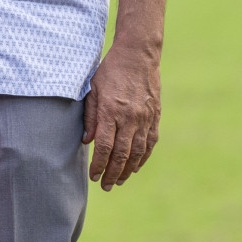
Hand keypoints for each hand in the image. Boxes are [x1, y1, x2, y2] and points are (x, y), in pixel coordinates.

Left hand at [83, 42, 161, 190]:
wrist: (138, 55)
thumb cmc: (111, 70)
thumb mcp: (93, 88)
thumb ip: (90, 116)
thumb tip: (86, 141)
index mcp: (111, 111)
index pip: (104, 146)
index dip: (98, 164)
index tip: (93, 176)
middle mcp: (130, 118)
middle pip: (121, 154)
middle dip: (112, 173)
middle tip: (106, 186)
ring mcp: (145, 118)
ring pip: (138, 152)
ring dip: (128, 170)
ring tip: (119, 180)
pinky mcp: (155, 117)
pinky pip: (150, 143)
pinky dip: (143, 158)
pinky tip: (135, 167)